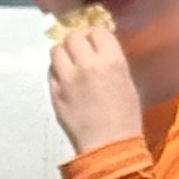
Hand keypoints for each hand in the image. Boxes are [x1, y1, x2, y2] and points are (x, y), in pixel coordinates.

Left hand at [45, 15, 145, 155]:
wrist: (109, 147)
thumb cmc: (125, 119)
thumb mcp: (127, 83)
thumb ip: (112, 62)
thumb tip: (99, 49)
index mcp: (112, 61)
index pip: (97, 31)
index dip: (95, 34)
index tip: (95, 40)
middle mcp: (88, 65)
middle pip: (73, 36)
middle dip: (76, 40)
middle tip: (79, 48)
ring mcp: (68, 79)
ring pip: (56, 50)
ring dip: (63, 52)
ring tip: (69, 62)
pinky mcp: (54, 93)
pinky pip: (50, 71)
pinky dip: (56, 70)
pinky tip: (64, 79)